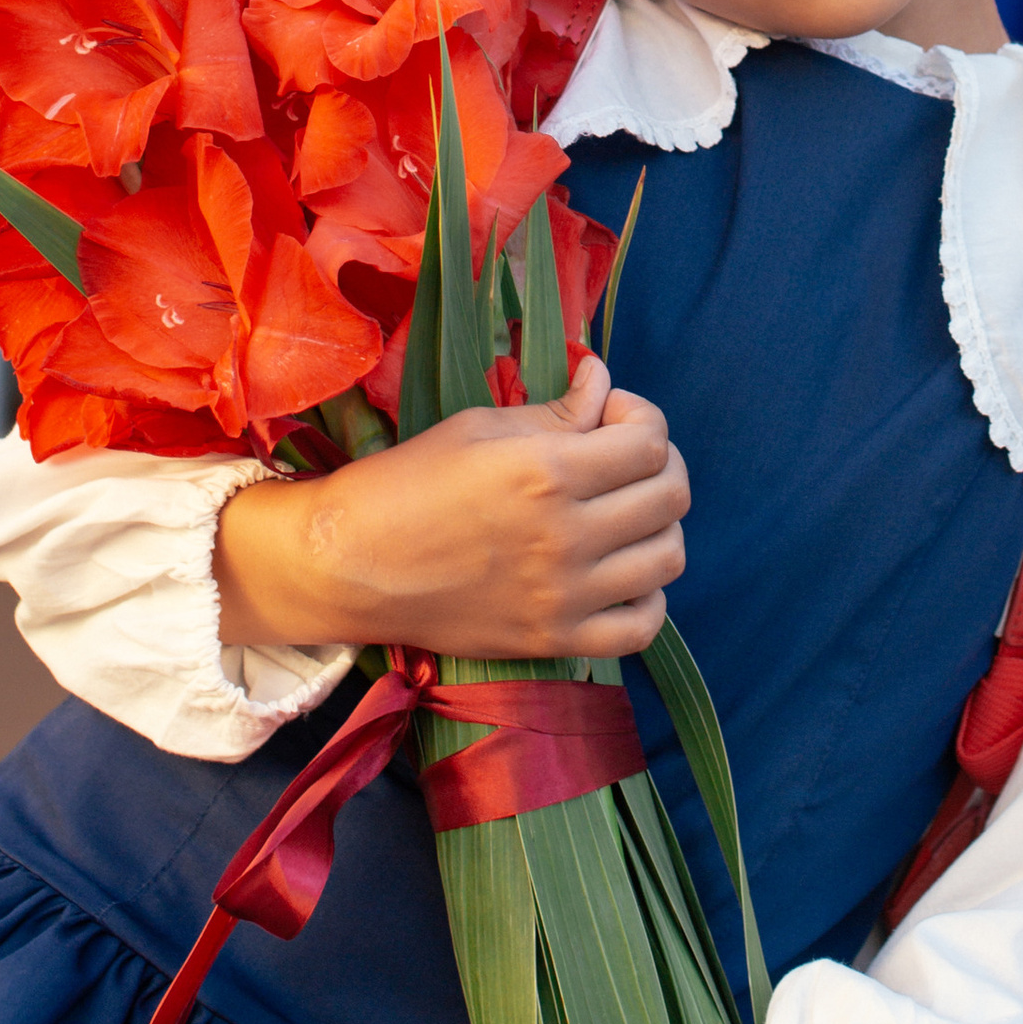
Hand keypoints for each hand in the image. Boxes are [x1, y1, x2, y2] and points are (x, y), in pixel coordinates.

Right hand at [213, 352, 687, 659]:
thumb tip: (604, 382)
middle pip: (671, 494)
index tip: (608, 416)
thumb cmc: (409, 481)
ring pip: (668, 557)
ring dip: (657, 525)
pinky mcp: (555, 641)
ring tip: (622, 513)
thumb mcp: (480, 427)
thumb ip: (557, 410)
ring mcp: (565, 595)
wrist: (351, 565)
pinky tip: (620, 573)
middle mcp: (566, 535)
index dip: (640, 417)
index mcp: (547, 471)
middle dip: (659, 463)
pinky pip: (642, 628)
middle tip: (621, 458)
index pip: (650, 440)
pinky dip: (647, 597)